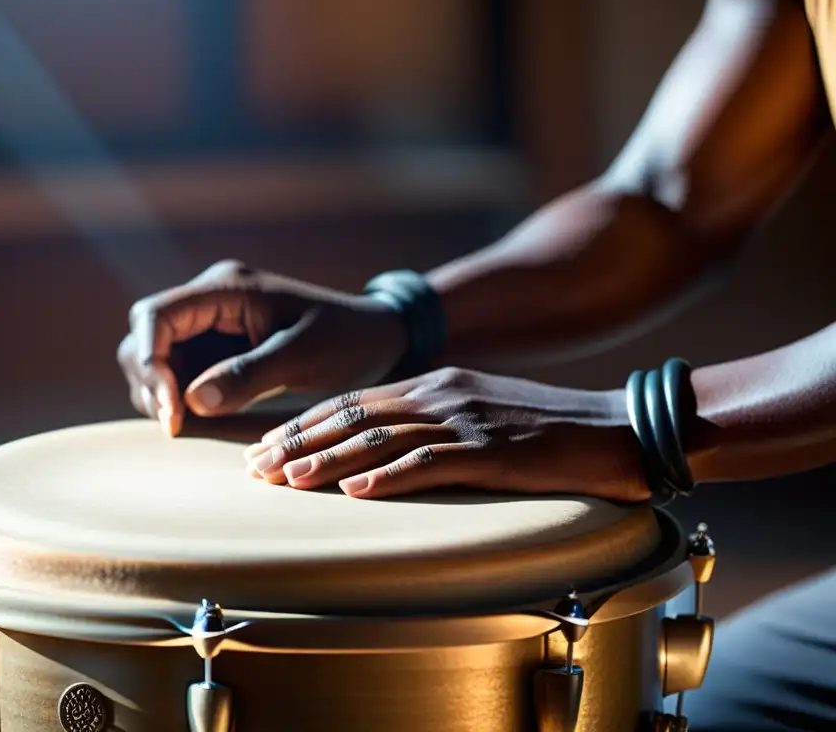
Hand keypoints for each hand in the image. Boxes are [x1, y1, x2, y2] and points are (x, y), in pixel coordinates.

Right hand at [118, 260, 407, 434]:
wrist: (375, 338)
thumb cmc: (347, 339)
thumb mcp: (303, 356)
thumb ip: (248, 375)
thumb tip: (191, 401)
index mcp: (227, 288)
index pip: (155, 315)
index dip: (149, 360)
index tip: (171, 408)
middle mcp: (210, 301)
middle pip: (145, 337)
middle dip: (150, 381)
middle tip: (176, 425)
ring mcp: (210, 325)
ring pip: (154, 358)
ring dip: (159, 392)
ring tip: (184, 426)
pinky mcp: (217, 349)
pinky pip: (178, 373)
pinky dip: (176, 398)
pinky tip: (195, 421)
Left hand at [242, 367, 649, 501]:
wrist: (620, 426)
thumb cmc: (549, 428)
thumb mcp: (481, 413)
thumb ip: (433, 424)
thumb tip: (381, 454)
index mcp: (436, 384)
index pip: (353, 401)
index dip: (305, 424)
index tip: (267, 447)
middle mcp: (443, 393)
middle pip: (355, 416)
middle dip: (300, 441)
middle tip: (256, 466)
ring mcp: (468, 419)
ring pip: (381, 437)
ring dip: (329, 460)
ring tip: (287, 480)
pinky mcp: (495, 450)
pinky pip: (431, 462)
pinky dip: (389, 477)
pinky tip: (356, 491)